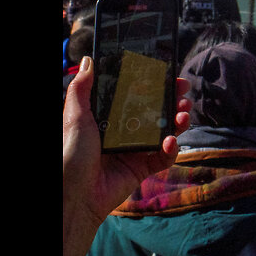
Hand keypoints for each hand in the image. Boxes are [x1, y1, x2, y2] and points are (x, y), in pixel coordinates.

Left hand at [63, 56, 191, 255]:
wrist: (75, 195)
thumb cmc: (71, 155)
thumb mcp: (75, 117)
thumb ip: (82, 89)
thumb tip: (89, 60)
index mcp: (110, 118)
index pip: (139, 97)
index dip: (157, 86)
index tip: (171, 77)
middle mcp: (126, 131)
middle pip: (157, 112)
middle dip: (174, 102)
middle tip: (184, 96)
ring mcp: (136, 150)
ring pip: (166, 131)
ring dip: (178, 122)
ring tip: (183, 116)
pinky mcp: (143, 168)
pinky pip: (165, 156)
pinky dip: (172, 149)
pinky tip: (171, 141)